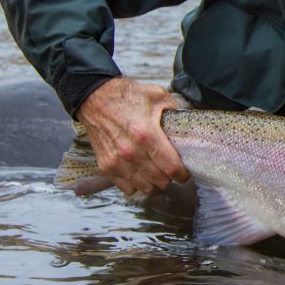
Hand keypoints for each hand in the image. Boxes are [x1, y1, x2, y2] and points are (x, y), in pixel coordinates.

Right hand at [75, 77, 189, 195]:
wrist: (95, 99)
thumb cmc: (127, 97)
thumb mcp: (158, 96)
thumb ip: (177, 111)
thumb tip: (189, 125)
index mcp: (146, 135)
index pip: (171, 168)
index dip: (183, 174)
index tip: (185, 171)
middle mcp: (130, 152)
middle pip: (160, 181)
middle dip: (171, 178)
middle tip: (171, 169)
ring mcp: (116, 161)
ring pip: (145, 188)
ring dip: (155, 183)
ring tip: (157, 172)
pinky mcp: (106, 166)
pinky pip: (128, 188)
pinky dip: (137, 184)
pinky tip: (141, 172)